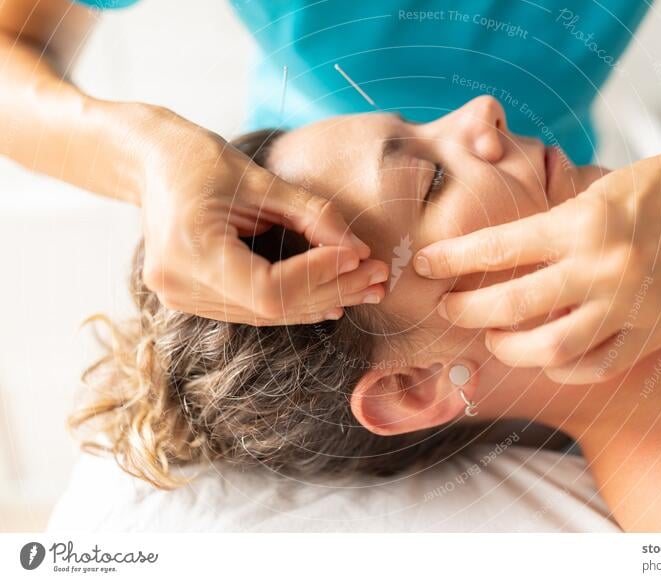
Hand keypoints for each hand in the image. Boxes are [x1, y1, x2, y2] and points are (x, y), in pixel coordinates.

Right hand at [139, 117, 387, 324]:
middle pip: (271, 307)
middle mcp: (179, 284)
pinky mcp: (191, 298)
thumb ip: (311, 215)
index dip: (317, 276)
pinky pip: (253, 309)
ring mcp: (180, 297)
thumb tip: (359, 250)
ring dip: (320, 300)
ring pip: (266, 314)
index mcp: (189, 250)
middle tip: (378, 276)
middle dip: (330, 290)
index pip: (268, 288)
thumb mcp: (259, 180)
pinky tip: (332, 296)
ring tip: (366, 285)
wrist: (151, 163)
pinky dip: (295, 301)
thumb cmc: (200, 160)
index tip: (358, 256)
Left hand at [414, 143, 660, 383]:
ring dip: (510, 348)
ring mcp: (632, 304)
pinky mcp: (655, 330)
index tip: (425, 263)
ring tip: (494, 337)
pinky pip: (597, 366)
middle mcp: (605, 267)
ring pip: (552, 349)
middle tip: (448, 311)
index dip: (454, 258)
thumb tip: (498, 254)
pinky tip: (545, 357)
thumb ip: (553, 225)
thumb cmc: (660, 184)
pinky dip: (562, 368)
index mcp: (585, 221)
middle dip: (468, 311)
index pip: (500, 246)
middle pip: (514, 305)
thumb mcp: (598, 190)